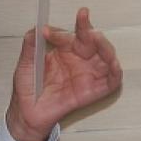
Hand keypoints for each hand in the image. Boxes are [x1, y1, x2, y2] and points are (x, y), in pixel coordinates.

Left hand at [5, 7, 122, 140]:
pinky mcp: (93, 91)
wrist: (27, 113)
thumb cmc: (28, 88)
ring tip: (97, 39)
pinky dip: (116, 72)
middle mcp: (78, 59)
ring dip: (106, 47)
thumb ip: (30, 44)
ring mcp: (87, 74)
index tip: (48, 31)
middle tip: (84, 28)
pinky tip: (113, 64)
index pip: (71, 34)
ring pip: (106, 57)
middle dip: (91, 31)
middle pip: (92, 41)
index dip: (63, 31)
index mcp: (64, 50)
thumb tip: (38, 28)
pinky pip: (111, 81)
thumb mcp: (25, 63)